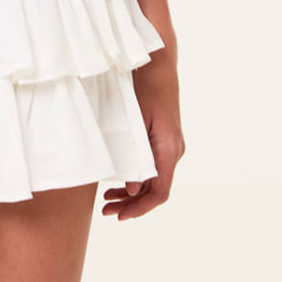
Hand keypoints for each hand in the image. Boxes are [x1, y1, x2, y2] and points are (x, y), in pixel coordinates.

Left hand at [101, 54, 185, 221]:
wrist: (158, 66)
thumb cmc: (144, 89)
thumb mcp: (134, 123)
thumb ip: (134, 158)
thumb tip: (132, 189)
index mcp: (169, 149)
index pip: (159, 192)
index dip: (140, 208)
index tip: (120, 216)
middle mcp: (174, 151)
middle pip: (156, 190)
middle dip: (132, 204)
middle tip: (107, 211)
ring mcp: (171, 146)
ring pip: (154, 180)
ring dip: (133, 193)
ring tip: (108, 200)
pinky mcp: (165, 140)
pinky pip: (154, 167)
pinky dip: (138, 179)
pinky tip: (121, 182)